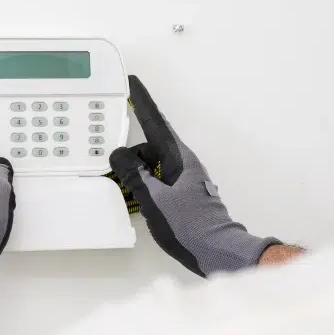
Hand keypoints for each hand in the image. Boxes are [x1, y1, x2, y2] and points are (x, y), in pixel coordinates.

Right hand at [110, 76, 280, 276]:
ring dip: (138, 172)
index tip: (132, 83)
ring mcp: (186, 179)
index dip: (142, 102)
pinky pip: (160, 179)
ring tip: (127, 191)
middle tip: (115, 167)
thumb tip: (119, 153)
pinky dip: (146, 184)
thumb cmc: (188, 226)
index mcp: (178, 158)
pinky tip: (139, 201)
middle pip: (152, 145)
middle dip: (132, 153)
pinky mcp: (186, 194)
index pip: (156, 122)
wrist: (218, 251)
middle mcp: (184, 164)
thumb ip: (134, 175)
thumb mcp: (154, 199)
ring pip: (155, 164)